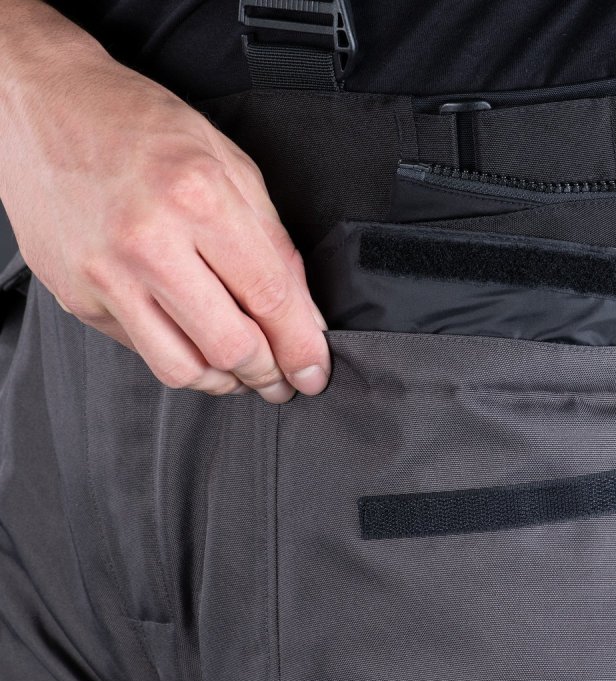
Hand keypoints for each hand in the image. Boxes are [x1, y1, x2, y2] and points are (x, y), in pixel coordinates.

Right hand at [0, 29, 328, 401]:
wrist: (42, 103)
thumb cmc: (140, 126)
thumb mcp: (230, 164)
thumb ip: (274, 244)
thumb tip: (303, 317)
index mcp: (197, 196)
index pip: (269, 298)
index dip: (300, 347)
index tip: (313, 371)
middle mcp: (147, 241)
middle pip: (229, 346)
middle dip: (268, 373)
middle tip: (281, 376)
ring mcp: (105, 274)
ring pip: (183, 368)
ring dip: (225, 381)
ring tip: (242, 369)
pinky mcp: (78, 297)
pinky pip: (143, 351)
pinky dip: (180, 358)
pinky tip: (195, 341)